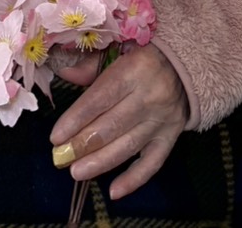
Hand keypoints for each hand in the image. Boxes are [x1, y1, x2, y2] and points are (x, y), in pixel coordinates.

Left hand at [49, 45, 188, 199]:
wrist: (185, 67)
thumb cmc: (141, 57)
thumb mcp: (117, 50)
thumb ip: (91, 65)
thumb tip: (64, 74)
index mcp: (132, 71)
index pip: (99, 99)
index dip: (76, 119)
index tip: (56, 137)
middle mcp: (149, 97)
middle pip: (112, 126)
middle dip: (83, 144)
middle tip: (61, 158)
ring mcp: (162, 121)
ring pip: (129, 146)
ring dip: (101, 162)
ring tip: (77, 172)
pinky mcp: (172, 138)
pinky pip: (153, 163)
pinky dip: (134, 180)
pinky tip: (114, 192)